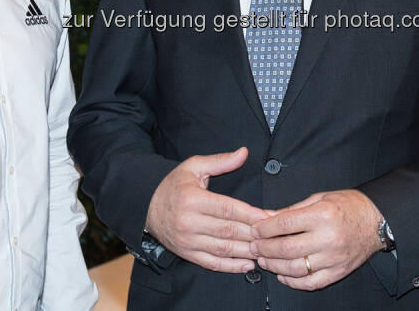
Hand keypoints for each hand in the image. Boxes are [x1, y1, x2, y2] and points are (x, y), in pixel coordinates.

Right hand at [145, 147, 270, 272]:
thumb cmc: (173, 185)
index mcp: (193, 199)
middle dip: (253, 234)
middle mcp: (189, 222)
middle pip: (228, 230)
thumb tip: (243, 152)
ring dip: (246, 251)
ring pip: (222, 249)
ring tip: (266, 251)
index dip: (250, 214)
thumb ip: (220, 161)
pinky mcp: (186, 254)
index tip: (269, 217)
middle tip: (273, 236)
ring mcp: (187, 241)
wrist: (146, 206)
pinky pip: (211, 263)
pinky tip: (247, 265)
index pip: (227, 209)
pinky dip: (230, 266)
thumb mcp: (193, 167)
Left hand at [250, 189, 383, 290]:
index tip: (255, 230)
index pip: (285, 224)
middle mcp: (328, 238)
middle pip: (287, 248)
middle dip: (264, 248)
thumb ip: (292, 210)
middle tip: (253, 246)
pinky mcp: (339, 271)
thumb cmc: (348, 205)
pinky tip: (282, 275)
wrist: (377, 220)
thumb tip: (267, 217)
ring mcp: (334, 257)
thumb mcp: (319, 198)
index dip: (265, 228)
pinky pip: (311, 282)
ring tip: (263, 260)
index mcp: (322, 215)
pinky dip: (293, 282)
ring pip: (296, 268)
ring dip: (275, 266)